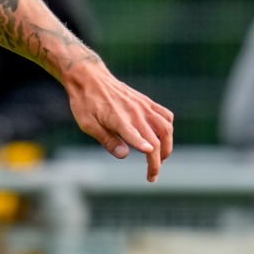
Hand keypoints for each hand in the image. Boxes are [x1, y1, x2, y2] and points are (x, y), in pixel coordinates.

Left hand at [66, 67, 174, 181]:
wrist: (90, 78)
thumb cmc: (85, 103)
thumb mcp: (88, 125)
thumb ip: (107, 140)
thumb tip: (125, 155)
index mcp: (119, 120)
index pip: (137, 138)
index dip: (146, 151)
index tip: (152, 164)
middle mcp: (135, 113)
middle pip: (155, 139)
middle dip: (157, 161)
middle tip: (152, 176)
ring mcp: (143, 106)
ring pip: (166, 128)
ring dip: (167, 146)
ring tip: (160, 160)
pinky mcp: (146, 102)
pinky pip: (165, 116)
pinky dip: (168, 129)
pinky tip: (163, 138)